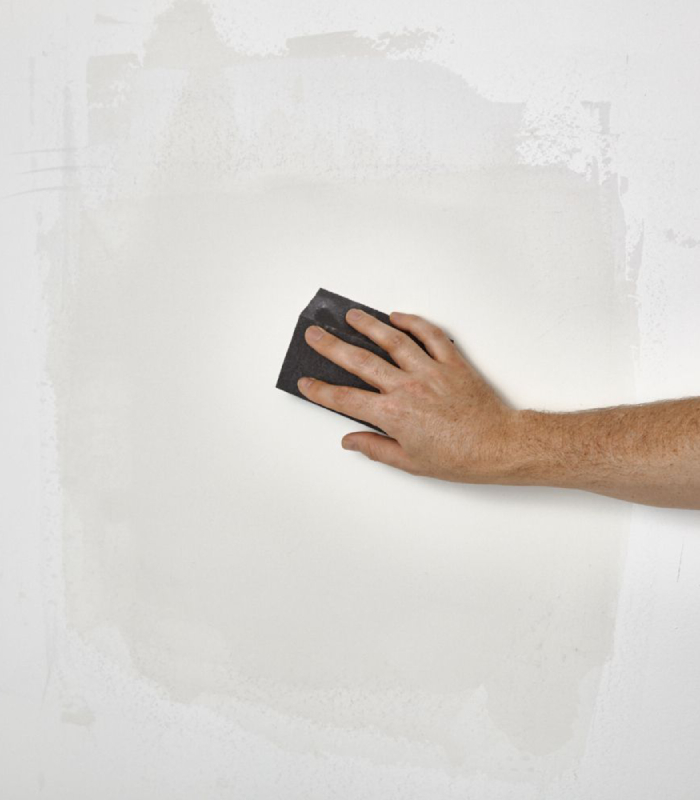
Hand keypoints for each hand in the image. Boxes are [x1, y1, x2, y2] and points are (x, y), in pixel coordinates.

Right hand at [297, 308, 520, 482]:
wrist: (498, 445)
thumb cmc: (458, 457)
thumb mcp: (410, 462)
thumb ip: (375, 448)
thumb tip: (350, 441)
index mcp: (392, 415)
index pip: (345, 399)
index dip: (321, 391)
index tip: (307, 383)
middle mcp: (406, 387)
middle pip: (360, 361)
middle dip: (332, 346)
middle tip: (314, 335)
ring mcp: (429, 371)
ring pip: (392, 340)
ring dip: (368, 325)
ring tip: (352, 316)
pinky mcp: (452, 361)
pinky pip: (429, 334)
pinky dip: (412, 322)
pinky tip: (397, 317)